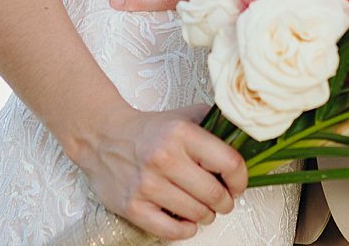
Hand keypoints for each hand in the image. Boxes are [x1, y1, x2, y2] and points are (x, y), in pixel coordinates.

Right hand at [73, 102, 247, 240]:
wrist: (103, 137)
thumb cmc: (148, 130)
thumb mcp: (183, 116)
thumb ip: (214, 123)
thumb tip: (245, 135)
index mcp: (181, 134)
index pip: (229, 163)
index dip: (241, 179)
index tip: (238, 184)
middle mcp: (165, 158)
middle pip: (215, 194)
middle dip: (225, 202)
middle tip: (222, 200)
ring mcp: (147, 184)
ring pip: (197, 214)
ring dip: (206, 215)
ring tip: (203, 207)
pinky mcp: (133, 206)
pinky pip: (171, 231)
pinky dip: (186, 230)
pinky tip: (187, 220)